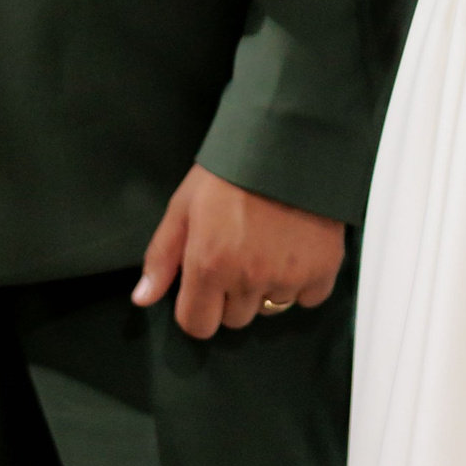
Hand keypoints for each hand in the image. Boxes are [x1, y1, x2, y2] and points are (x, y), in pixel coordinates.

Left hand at [131, 166, 344, 339]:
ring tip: (270, 246)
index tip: (206, 282)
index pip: (197, 325)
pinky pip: (310, 298)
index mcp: (209, 266)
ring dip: (268, 288)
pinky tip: (298, 250)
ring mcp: (288, 278)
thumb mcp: (184, 204)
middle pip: (235, 318)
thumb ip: (162, 255)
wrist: (289, 140)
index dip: (198, 306)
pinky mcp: (323, 270)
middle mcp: (248, 280)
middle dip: (232, 294)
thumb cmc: (231, 170)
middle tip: (241, 252)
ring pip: (272, 309)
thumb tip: (142, 299)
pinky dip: (305, 282)